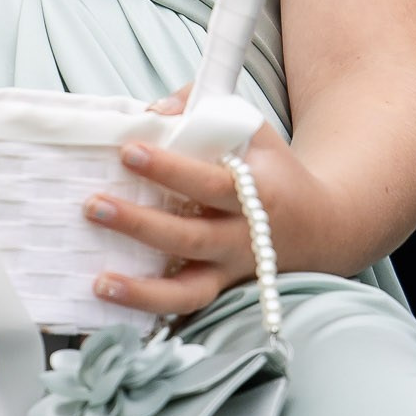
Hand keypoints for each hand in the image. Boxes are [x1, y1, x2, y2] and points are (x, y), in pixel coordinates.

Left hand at [82, 104, 331, 318]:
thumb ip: (203, 106)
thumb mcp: (253, 128)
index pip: (207, 183)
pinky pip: (183, 309)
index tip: (127, 151)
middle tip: (95, 205)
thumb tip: (152, 111)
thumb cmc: (274, 169)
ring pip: (188, 292)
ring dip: (140, 290)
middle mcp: (244, 239)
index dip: (168, 169)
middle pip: (189, 238)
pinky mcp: (220, 293)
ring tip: (98, 281)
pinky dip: (148, 309)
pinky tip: (111, 303)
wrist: (320, 228)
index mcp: (256, 193)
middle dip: (139, 224)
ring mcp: (231, 273)